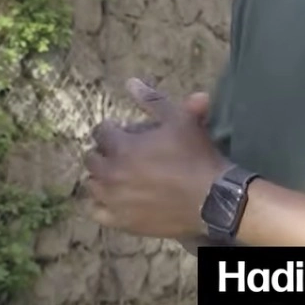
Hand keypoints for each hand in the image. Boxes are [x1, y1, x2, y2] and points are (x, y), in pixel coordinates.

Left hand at [82, 78, 227, 239]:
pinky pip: (96, 211)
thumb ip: (153, 100)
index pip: (101, 131)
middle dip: (104, 152)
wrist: (213, 198)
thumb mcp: (179, 120)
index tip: (124, 131)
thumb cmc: (196, 156)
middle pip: (92, 158)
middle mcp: (111, 174)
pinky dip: (101, 203)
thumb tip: (130, 82)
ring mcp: (113, 200)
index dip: (112, 129)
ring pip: (91, 184)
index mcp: (121, 147)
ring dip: (101, 176)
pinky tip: (115, 198)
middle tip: (122, 153)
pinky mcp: (121, 221)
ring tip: (118, 174)